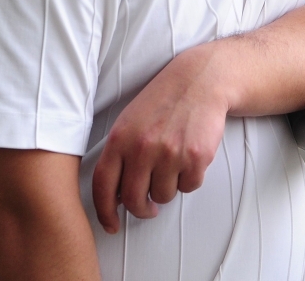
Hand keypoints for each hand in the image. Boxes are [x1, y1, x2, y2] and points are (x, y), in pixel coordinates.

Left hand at [91, 45, 228, 232]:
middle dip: (142, 209)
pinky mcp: (196, 157)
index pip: (103, 187)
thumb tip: (115, 193)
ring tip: (173, 165)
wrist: (200, 80)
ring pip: (163, 196)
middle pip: (134, 200)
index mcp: (120, 139)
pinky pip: (189, 186)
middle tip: (148, 206)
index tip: (111, 224)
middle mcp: (142, 148)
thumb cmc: (164, 100)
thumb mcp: (130, 120)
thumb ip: (119, 154)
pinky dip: (190, 179)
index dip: (105, 212)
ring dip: (168, 188)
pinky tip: (189, 158)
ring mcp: (170, 153)